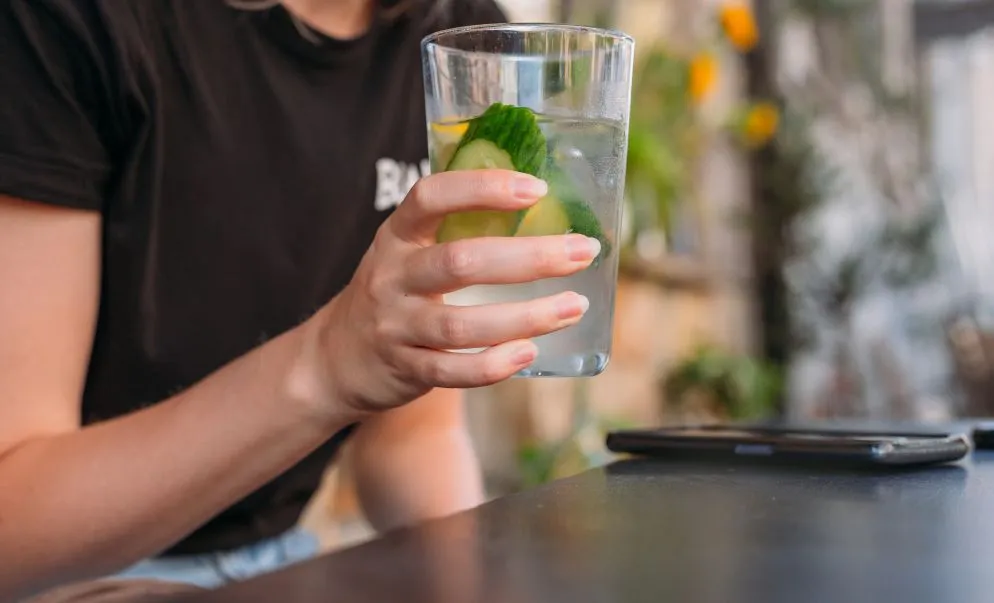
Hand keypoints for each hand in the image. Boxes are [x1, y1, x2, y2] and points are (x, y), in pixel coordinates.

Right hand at [309, 169, 600, 413]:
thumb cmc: (396, 293)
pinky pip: (452, 371)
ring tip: (573, 307)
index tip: (536, 189)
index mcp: (397, 236)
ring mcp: (395, 326)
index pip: (432, 197)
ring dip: (526, 316)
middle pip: (461, 262)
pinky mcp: (405, 369)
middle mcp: (392, 277)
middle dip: (529, 257)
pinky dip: (494, 365)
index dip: (482, 188)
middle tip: (583, 252)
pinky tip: (530, 352)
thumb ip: (456, 231)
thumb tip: (542, 203)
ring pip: (462, 325)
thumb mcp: (409, 251)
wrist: (336, 357)